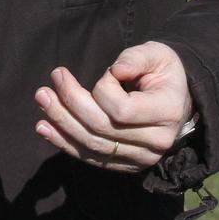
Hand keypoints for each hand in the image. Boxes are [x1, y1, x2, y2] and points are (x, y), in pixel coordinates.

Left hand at [33, 41, 193, 172]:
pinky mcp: (125, 165)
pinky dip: (64, 143)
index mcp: (168, 112)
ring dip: (61, 123)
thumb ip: (137, 58)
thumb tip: (116, 70)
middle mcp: (156, 142)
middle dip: (70, 104)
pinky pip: (90, 157)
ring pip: (92, 145)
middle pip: (101, 129)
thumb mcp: (157, 54)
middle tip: (48, 84)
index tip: (107, 72)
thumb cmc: (163, 72)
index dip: (104, 89)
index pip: (122, 110)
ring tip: (42, 100)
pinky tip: (44, 127)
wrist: (176, 100)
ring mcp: (140, 158)